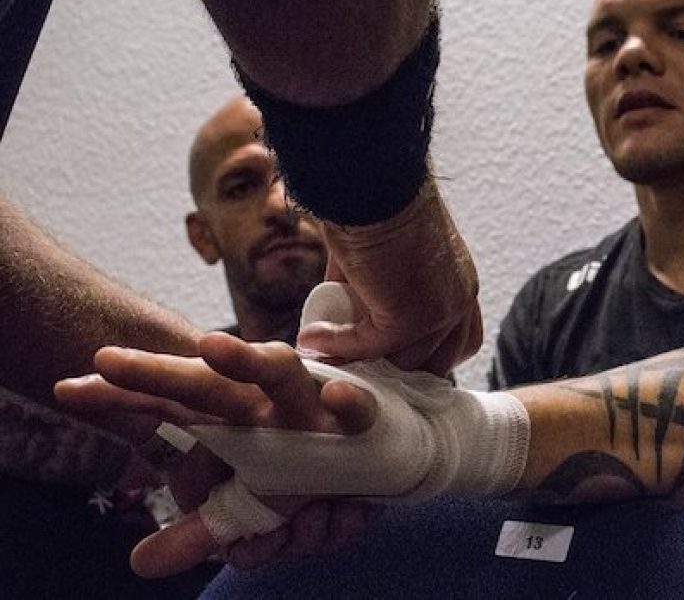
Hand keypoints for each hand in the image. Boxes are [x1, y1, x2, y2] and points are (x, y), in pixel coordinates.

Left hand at [55, 332, 376, 576]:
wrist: (384, 439)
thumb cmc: (307, 466)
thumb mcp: (248, 507)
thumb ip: (198, 530)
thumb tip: (139, 564)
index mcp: (230, 415)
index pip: (165, 405)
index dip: (120, 399)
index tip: (69, 392)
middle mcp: (262, 398)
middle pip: (203, 383)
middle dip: (159, 372)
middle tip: (107, 362)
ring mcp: (307, 398)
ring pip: (274, 372)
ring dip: (247, 360)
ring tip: (209, 348)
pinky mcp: (355, 412)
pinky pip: (354, 408)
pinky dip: (349, 404)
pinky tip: (337, 400)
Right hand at [299, 180, 482, 373]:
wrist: (375, 180)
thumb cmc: (376, 203)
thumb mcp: (383, 256)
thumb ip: (375, 291)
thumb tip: (345, 317)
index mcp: (460, 283)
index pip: (460, 340)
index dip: (427, 357)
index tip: (392, 363)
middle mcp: (460, 300)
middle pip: (436, 361)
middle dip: (396, 371)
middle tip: (354, 372)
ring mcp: (439, 312)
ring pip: (400, 362)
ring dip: (361, 362)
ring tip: (327, 357)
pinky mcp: (409, 318)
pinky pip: (368, 346)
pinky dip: (335, 344)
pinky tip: (311, 336)